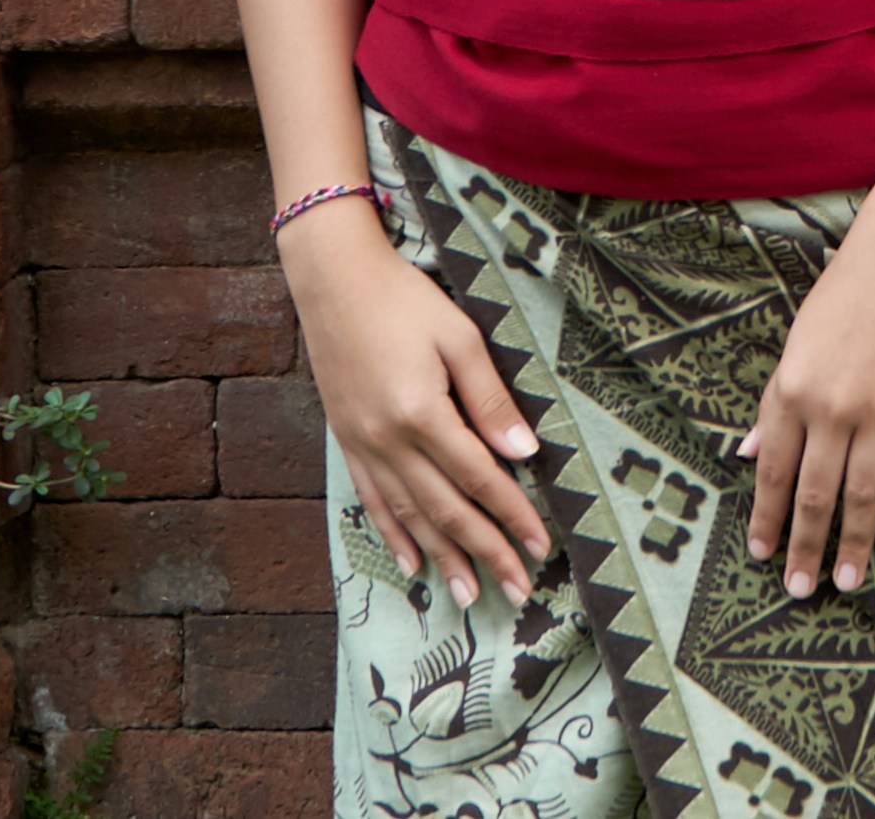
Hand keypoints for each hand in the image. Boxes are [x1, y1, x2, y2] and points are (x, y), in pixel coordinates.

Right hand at [281, 207, 547, 608]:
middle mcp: (388, 440)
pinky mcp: (346, 441)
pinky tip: (413, 563)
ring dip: (443, 558)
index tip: (542, 547)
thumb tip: (525, 454)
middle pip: (446, 510)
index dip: (513, 516)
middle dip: (485, 553)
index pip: (479, 479)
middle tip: (517, 592)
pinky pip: (372, 501)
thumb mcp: (460, 336)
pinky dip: (395, 536)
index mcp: (422, 413)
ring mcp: (362, 445)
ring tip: (470, 595)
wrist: (332, 280)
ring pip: (409, 516)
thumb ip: (490, 399)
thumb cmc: (404, 300)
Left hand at [742, 208, 874, 598]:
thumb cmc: (844, 294)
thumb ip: (774, 403)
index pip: (774, 472)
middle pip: (815, 493)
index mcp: (792, 391)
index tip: (764, 556)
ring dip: (853, 542)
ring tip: (845, 581)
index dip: (768, 518)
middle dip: (805, 546)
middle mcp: (831, 407)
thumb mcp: (795, 345)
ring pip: (863, 493)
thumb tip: (750, 454)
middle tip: (801, 589)